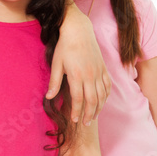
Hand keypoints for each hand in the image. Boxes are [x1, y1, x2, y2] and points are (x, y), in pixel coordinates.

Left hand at [48, 8, 109, 124]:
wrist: (79, 31)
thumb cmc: (65, 47)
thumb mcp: (56, 64)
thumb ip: (54, 82)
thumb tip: (49, 97)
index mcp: (77, 76)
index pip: (78, 99)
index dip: (77, 111)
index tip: (74, 120)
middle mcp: (90, 75)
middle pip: (92, 101)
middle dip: (89, 114)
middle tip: (85, 124)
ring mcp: (99, 72)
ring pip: (102, 95)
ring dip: (99, 108)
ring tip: (94, 117)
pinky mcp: (104, 68)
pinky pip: (108, 86)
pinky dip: (106, 96)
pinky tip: (102, 102)